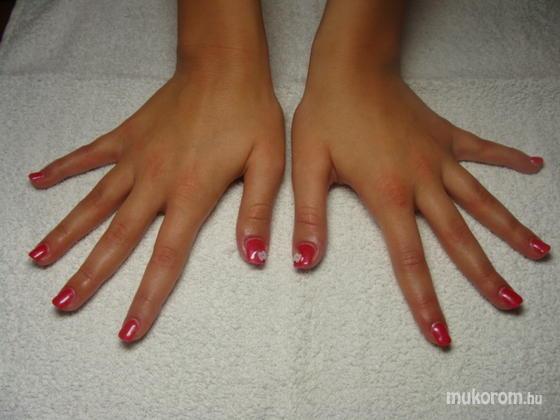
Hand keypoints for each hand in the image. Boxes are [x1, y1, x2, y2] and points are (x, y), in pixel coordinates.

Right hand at [28, 65, 283, 341]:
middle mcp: (156, 181)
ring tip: (39, 260)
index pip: (166, 258)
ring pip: (94, 203)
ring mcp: (136, 158)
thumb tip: (256, 258)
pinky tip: (36, 179)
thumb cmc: (250, 113)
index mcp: (192, 194)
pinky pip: (89, 154)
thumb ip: (258, 212)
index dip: (147, 298)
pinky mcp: (128, 136)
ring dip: (66, 233)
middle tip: (63, 303)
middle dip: (90, 275)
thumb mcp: (268, 164)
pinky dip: (62, 167)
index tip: (127, 330)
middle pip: (118, 239)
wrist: (226, 65)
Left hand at [291, 68, 549, 346]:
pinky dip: (508, 158)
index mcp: (389, 195)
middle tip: (512, 303)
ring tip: (539, 253)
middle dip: (485, 276)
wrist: (349, 68)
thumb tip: (303, 262)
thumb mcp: (308, 168)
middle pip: (459, 239)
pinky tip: (534, 165)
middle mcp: (423, 181)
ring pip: (482, 200)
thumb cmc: (326, 115)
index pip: (409, 261)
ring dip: (511, 229)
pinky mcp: (445, 135)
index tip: (442, 334)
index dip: (425, 301)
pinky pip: (483, 149)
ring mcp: (439, 157)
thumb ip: (308, 218)